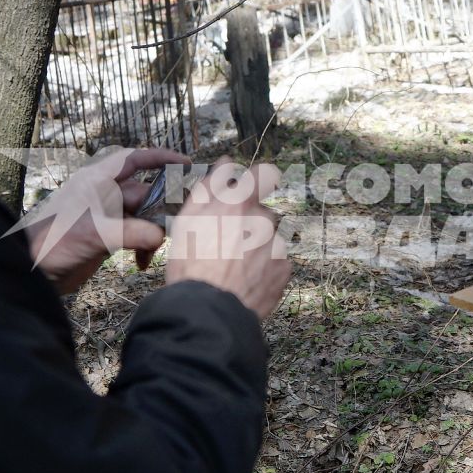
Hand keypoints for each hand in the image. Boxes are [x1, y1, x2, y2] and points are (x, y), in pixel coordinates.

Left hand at [16, 146, 188, 293]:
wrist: (33, 269)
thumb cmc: (55, 241)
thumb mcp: (96, 234)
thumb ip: (132, 233)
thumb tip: (161, 236)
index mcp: (98, 181)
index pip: (134, 160)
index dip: (160, 158)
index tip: (186, 163)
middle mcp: (104, 194)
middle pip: (144, 193)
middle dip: (161, 209)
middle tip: (178, 225)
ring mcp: (106, 216)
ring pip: (142, 217)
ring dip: (152, 233)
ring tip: (153, 252)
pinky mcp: (107, 236)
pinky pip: (135, 235)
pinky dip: (142, 246)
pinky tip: (142, 263)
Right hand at [164, 159, 289, 321]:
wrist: (208, 310)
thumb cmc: (191, 265)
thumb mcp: (188, 220)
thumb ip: (210, 187)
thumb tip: (225, 162)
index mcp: (239, 203)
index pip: (263, 174)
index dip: (259, 179)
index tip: (252, 189)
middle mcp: (263, 219)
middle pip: (260, 214)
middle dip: (247, 225)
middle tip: (224, 248)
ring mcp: (277, 244)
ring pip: (268, 239)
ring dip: (255, 248)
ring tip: (233, 268)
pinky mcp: (284, 268)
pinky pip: (276, 261)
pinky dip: (264, 268)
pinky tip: (245, 280)